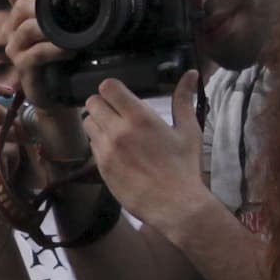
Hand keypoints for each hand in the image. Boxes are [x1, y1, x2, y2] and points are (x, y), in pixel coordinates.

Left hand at [83, 80, 206, 224]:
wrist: (175, 205)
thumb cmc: (184, 168)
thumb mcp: (188, 130)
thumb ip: (184, 99)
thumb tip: (191, 74)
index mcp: (139, 118)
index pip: (108, 88)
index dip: (112, 88)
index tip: (120, 95)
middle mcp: (118, 131)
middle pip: (92, 103)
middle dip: (103, 104)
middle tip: (116, 111)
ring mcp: (107, 151)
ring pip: (88, 123)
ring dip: (98, 122)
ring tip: (114, 130)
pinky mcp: (101, 168)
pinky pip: (92, 146)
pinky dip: (99, 143)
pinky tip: (115, 149)